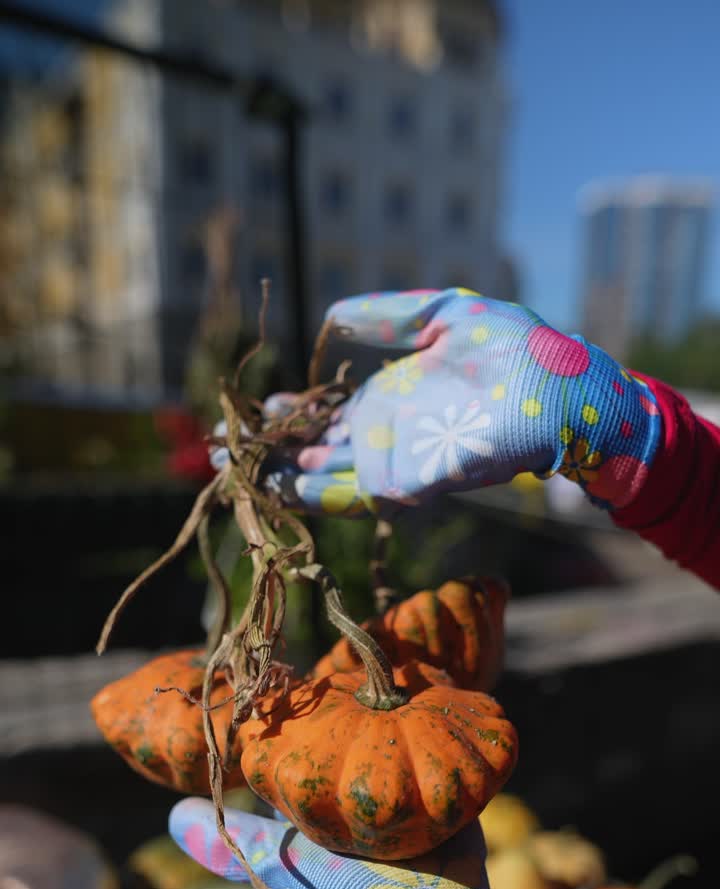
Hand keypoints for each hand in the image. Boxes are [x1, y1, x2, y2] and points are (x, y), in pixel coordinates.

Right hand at [262, 289, 661, 514]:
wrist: (565, 387)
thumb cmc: (516, 349)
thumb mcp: (442, 315)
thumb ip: (388, 315)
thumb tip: (331, 315)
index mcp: (395, 400)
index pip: (332, 417)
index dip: (295, 416)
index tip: (261, 406)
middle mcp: (393, 436)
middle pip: (322, 454)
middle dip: (275, 453)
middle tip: (228, 447)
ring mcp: (404, 461)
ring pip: (332, 478)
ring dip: (285, 478)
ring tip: (242, 469)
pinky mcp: (418, 479)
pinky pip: (361, 490)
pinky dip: (321, 492)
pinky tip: (286, 483)